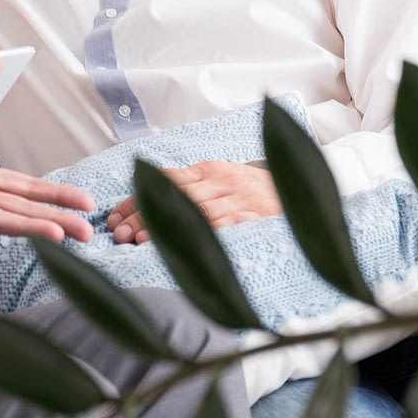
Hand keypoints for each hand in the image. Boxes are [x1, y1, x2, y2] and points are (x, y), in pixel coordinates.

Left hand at [106, 161, 281, 243]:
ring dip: (164, 226)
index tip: (114, 216)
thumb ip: (193, 189)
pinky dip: (198, 236)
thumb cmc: (257, 194)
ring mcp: (238, 198)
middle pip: (172, 195)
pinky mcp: (253, 217)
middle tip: (118, 232)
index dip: (136, 197)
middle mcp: (221, 180)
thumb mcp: (224, 182)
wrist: (304, 194)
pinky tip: (180, 247)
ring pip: (192, 211)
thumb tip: (149, 203)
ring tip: (139, 241)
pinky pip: (222, 226)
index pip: (163, 181)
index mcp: (210, 170)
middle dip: (142, 214)